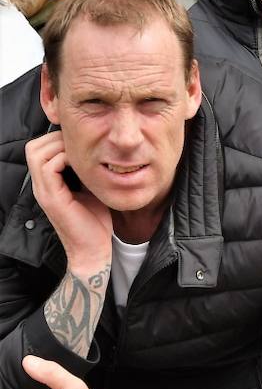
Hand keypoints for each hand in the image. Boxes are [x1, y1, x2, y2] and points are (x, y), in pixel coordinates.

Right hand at [25, 131, 112, 272]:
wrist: (94, 249)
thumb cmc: (95, 221)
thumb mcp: (92, 189)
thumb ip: (87, 172)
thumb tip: (101, 151)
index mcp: (49, 183)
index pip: (40, 148)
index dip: (58, 140)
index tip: (83, 143)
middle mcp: (41, 186)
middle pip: (34, 147)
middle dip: (58, 138)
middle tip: (82, 145)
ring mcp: (44, 192)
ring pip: (38, 153)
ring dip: (61, 146)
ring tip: (82, 154)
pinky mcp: (52, 198)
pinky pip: (49, 167)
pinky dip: (65, 158)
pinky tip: (83, 165)